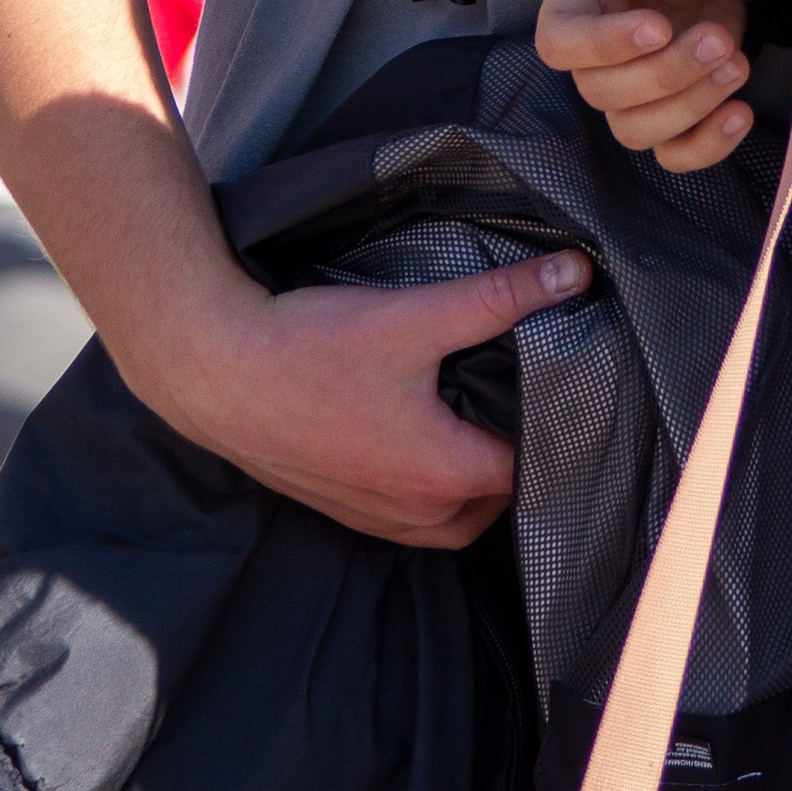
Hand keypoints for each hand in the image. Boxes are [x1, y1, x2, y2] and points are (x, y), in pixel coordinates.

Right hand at [152, 251, 591, 545]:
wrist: (215, 373)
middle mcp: (415, 514)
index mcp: (446, 476)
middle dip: (519, 460)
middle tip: (530, 402)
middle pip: (499, 501)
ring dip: (474, 481)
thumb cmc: (313, 349)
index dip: (560, 428)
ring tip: (482, 419)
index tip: (571, 389)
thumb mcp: (418, 315)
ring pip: (454, 518)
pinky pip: (408, 515)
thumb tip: (576, 272)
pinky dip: (430, 489)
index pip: (535, 468)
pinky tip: (421, 435)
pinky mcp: (341, 508)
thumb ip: (501, 296)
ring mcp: (373, 517)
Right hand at [537, 0, 754, 171]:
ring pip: (635, 129)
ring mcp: (635, 80)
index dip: (601, 45)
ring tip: (735, 62)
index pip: (560, 41)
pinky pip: (673, 152)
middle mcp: (596, 46)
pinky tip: (739, 111)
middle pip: (601, 93)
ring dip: (689, 108)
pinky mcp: (676, 100)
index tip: (658, 26)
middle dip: (665, 74)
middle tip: (718, 38)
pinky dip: (705, 147)